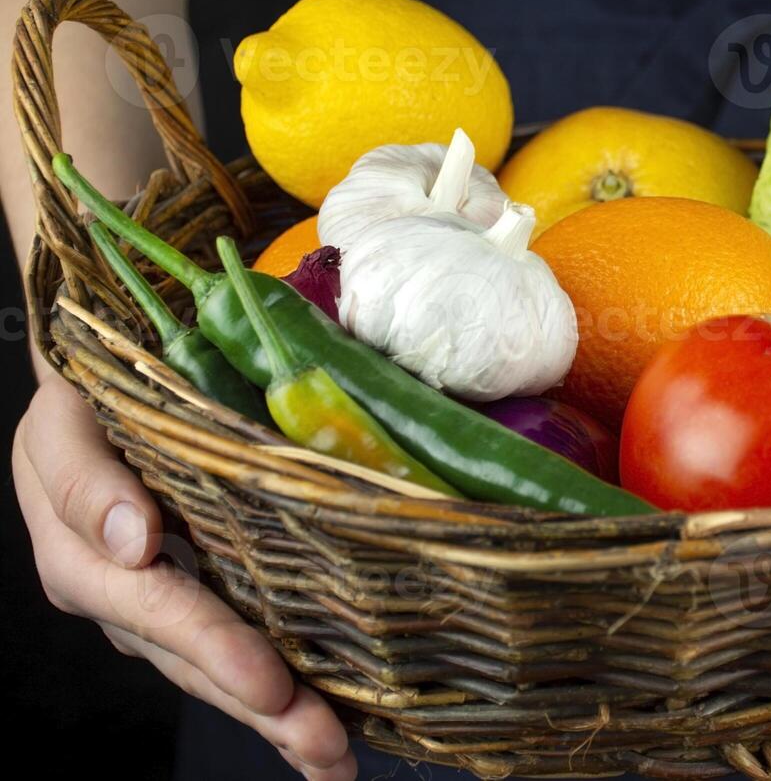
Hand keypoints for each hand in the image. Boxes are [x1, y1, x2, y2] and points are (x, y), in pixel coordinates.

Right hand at [13, 381, 355, 779]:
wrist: (105, 392)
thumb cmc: (93, 393)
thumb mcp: (70, 416)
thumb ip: (88, 478)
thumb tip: (134, 543)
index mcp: (81, 552)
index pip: (152, 606)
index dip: (211, 644)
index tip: (266, 682)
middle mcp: (118, 593)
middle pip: (191, 660)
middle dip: (259, 706)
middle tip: (323, 742)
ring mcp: (154, 611)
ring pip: (215, 674)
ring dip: (276, 720)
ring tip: (334, 760)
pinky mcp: (192, 609)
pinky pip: (235, 659)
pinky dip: (280, 700)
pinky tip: (327, 737)